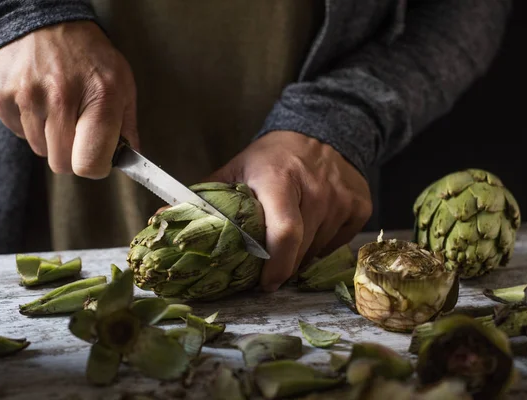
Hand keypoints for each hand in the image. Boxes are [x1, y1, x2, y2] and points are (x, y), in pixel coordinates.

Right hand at [0, 21, 137, 177]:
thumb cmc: (90, 56)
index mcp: (100, 97)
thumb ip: (127, 126)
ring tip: (58, 107)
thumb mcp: (122, 84)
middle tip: (77, 130)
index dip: (95, 167)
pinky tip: (39, 100)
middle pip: (62, 163)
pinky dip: (30, 125)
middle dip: (72, 154)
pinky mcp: (1, 94)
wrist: (44, 20)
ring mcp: (27, 95)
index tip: (97, 157)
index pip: (90, 163)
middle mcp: (61, 97)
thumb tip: (130, 160)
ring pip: (40, 150)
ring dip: (50, 138)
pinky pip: (18, 133)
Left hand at [208, 130, 372, 290]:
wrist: (321, 132)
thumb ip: (206, 196)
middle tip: (270, 264)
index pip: (284, 232)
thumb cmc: (272, 157)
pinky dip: (323, 243)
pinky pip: (338, 242)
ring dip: (302, 254)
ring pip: (319, 249)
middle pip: (301, 249)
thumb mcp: (237, 169)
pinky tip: (313, 224)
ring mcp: (343, 199)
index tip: (265, 282)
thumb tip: (165, 218)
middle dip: (283, 265)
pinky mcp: (360, 206)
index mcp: (280, 179)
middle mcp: (317, 190)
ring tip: (290, 236)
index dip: (275, 265)